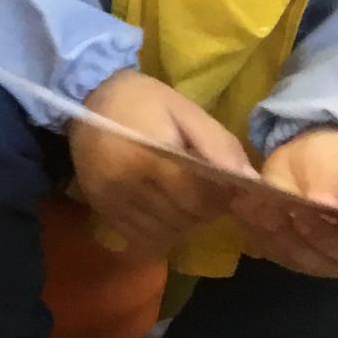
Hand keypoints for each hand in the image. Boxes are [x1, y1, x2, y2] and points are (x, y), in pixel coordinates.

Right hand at [71, 71, 253, 258]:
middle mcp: (127, 186)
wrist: (86, 98)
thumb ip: (218, 145)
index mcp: (150, 158)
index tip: (223, 181)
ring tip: (182, 196)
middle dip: (205, 209)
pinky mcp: (102, 212)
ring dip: (184, 222)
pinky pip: (143, 240)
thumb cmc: (142, 100)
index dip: (220, 195)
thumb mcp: (185, 110)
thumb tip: (251, 183)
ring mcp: (112, 202)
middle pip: (185, 219)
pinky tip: (163, 210)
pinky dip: (161, 232)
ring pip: (167, 234)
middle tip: (204, 187)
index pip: (200, 198)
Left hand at [235, 128, 337, 278]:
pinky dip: (256, 233)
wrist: (315, 160)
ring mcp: (324, 263)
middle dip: (289, 234)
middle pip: (321, 259)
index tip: (301, 215)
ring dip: (267, 234)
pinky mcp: (294, 257)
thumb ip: (335, 189)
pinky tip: (242, 212)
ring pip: (293, 259)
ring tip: (247, 206)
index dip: (329, 235)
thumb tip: (324, 205)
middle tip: (263, 207)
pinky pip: (274, 252)